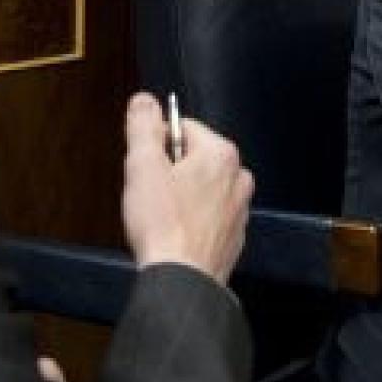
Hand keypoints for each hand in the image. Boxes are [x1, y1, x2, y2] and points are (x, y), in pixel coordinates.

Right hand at [120, 94, 252, 284]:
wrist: (182, 280)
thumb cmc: (163, 225)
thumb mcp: (143, 166)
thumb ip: (143, 126)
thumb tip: (144, 100)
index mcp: (221, 154)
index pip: (182, 128)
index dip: (155, 145)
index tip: (144, 167)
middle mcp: (238, 177)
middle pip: (193, 158)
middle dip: (169, 172)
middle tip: (151, 195)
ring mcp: (239, 208)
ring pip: (201, 188)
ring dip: (180, 196)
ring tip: (162, 217)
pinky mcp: (234, 235)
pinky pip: (207, 215)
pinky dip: (191, 219)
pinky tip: (174, 233)